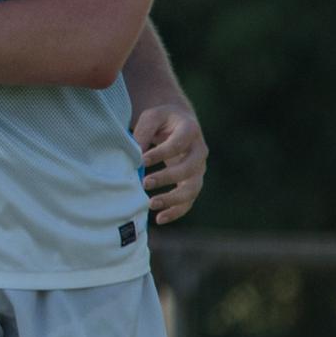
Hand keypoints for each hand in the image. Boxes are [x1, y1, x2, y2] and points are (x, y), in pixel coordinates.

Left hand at [134, 103, 207, 223]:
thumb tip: (135, 156)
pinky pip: (189, 201)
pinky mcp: (192, 182)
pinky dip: (176, 211)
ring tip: (150, 204)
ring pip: (192, 188)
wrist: (177, 123)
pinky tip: (159, 219)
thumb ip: (143, 132)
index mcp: (190, 130)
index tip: (142, 160)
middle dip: (167, 177)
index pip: (178, 144)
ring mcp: (198, 169)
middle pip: (189, 168)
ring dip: (173, 199)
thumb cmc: (162, 120)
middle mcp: (199, 151)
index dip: (160, 153)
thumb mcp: (151, 117)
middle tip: (145, 182)